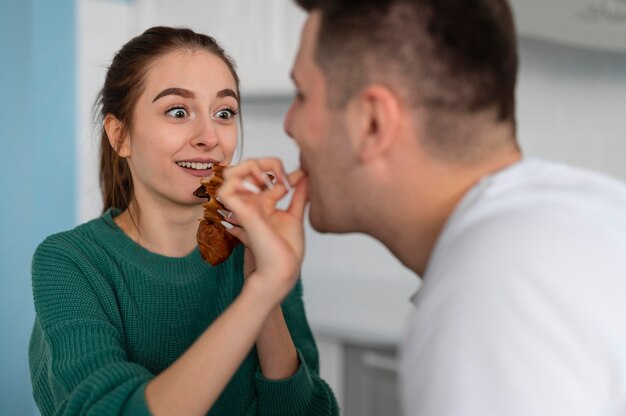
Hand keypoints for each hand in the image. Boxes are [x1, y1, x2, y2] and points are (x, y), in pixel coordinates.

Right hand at [217, 158, 307, 304]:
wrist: (281, 270)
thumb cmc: (286, 251)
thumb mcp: (295, 216)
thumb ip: (299, 196)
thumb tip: (307, 175)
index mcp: (265, 204)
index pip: (266, 176)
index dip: (282, 170)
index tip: (301, 175)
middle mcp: (253, 203)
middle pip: (247, 169)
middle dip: (266, 162)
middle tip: (283, 176)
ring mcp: (245, 206)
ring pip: (231, 173)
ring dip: (249, 166)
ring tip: (268, 176)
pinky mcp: (241, 212)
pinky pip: (225, 188)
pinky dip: (237, 179)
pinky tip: (259, 184)